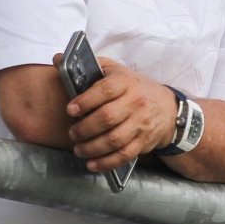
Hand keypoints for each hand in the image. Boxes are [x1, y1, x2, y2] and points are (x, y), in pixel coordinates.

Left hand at [53, 54, 177, 172]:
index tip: (70, 110)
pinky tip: (92, 164)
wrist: (167, 108)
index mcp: (126, 82)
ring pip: (114, 139)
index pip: (105, 90)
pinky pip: (124, 155)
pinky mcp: (143, 142)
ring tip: (78, 149)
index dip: (86, 101)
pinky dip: (106, 163)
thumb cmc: (133, 88)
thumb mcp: (114, 71)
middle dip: (85, 128)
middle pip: (107, 118)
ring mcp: (141, 123)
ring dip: (92, 148)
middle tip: (72, 134)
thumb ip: (87, 66)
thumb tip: (57, 59)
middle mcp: (136, 102)